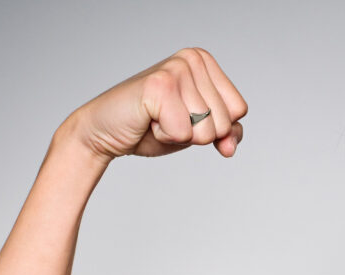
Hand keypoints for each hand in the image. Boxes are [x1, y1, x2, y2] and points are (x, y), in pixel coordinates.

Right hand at [64, 48, 246, 160]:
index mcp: (205, 61)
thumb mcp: (197, 130)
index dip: (215, 126)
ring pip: (206, 130)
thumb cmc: (151, 126)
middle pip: (225, 122)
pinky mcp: (159, 86)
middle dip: (196, 133)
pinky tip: (148, 121)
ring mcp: (176, 69)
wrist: (105, 132)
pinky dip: (165, 136)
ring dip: (180, 135)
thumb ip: (225, 134)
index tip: (185, 116)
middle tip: (167, 119)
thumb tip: (230, 146)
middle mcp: (192, 58)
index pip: (239, 110)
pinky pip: (183, 134)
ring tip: (157, 119)